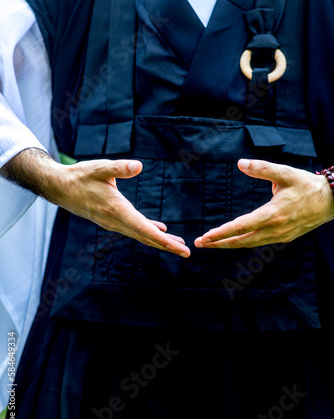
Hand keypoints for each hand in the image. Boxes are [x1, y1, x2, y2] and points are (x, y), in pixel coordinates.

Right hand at [0, 149, 189, 257]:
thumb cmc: (81, 176)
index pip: (143, 229)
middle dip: (166, 246)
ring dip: (159, 241)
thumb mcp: (100, 168)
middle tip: (186, 252)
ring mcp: (113, 223)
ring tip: (178, 245)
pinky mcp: (113, 220)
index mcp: (116, 209)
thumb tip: (139, 166)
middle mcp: (116, 221)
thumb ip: (119, 167)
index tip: (177, 247)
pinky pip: (134, 229)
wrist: (61, 188)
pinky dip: (148, 231)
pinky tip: (161, 231)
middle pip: (145, 237)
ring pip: (140, 235)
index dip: (162, 240)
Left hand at [195, 159, 333, 248]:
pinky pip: (259, 242)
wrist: (332, 201)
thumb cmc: (307, 185)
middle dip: (219, 243)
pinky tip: (234, 240)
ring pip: (249, 244)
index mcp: (273, 214)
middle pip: (241, 240)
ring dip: (229, 244)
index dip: (221, 233)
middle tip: (200, 243)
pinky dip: (244, 242)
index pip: (241, 227)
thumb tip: (240, 163)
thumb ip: (261, 168)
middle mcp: (275, 229)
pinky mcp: (284, 238)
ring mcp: (280, 236)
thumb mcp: (285, 173)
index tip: (205, 237)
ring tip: (212, 243)